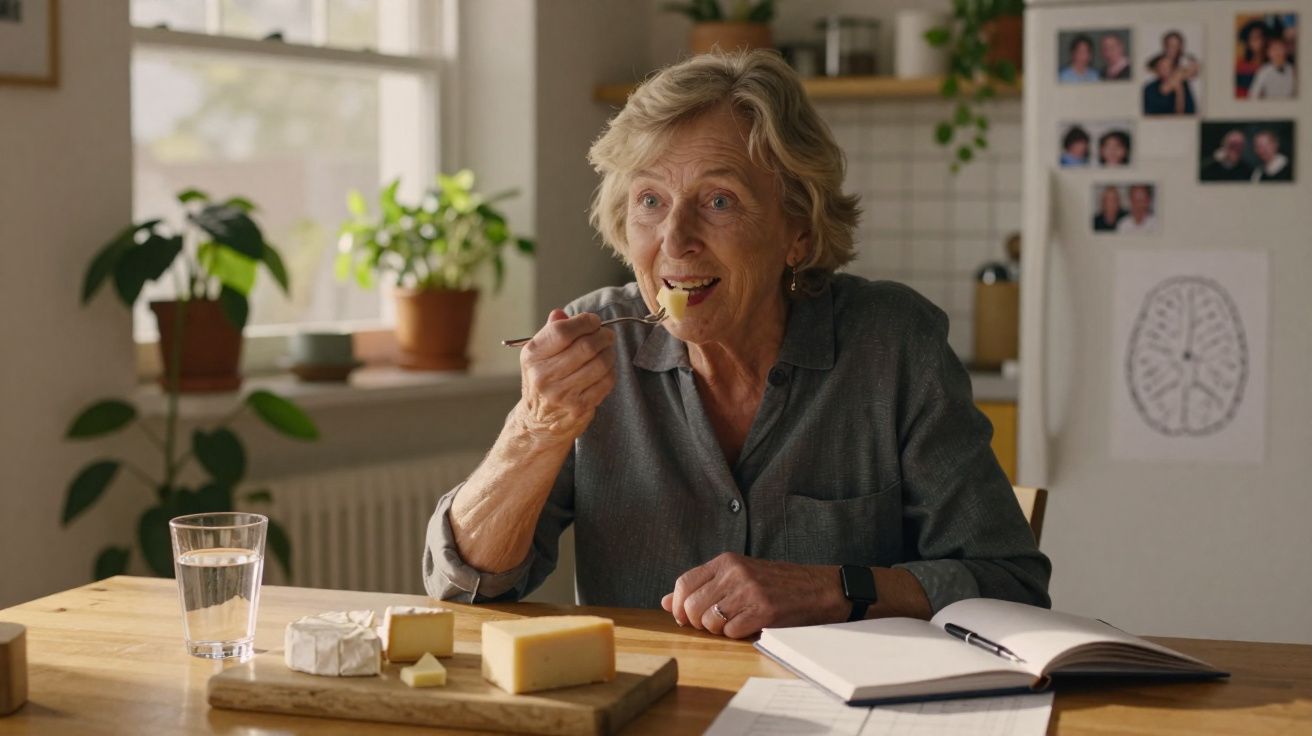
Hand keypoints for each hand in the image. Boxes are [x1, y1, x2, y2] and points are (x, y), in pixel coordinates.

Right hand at [515, 309, 615, 443]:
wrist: (538, 422)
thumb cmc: (543, 380)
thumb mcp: (539, 355)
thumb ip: (551, 332)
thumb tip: (561, 314)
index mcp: (532, 356)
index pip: (562, 331)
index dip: (584, 322)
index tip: (593, 321)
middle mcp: (543, 375)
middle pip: (585, 346)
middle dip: (603, 336)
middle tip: (607, 335)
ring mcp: (561, 393)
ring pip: (599, 363)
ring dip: (609, 353)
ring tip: (607, 350)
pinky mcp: (578, 407)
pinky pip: (606, 381)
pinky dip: (610, 371)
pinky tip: (605, 369)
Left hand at [660, 553, 847, 638]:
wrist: (818, 588)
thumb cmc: (775, 584)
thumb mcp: (737, 576)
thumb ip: (702, 587)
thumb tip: (665, 602)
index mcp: (725, 561)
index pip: (683, 583)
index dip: (678, 606)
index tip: (684, 618)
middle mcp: (735, 572)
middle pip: (692, 606)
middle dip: (697, 623)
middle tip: (713, 625)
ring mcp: (749, 590)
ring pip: (709, 621)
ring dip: (718, 631)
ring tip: (735, 623)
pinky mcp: (764, 609)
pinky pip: (732, 632)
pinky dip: (736, 635)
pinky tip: (749, 627)